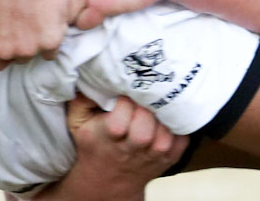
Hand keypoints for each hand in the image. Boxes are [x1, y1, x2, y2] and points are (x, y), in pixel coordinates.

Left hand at [0, 0, 71, 70]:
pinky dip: (50, 39)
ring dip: (32, 43)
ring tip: (32, 18)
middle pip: (10, 60)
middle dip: (13, 48)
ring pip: (31, 55)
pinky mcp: (51, 42)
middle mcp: (5, 51)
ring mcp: (29, 48)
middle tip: (17, 24)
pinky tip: (46, 20)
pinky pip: (51, 50)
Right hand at [45, 96, 185, 198]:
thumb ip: (81, 99)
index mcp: (107, 136)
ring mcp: (152, 156)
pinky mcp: (169, 159)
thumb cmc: (94, 144)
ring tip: (157, 106)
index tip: (123, 94)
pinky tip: (169, 118)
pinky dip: (179, 128)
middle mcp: (131, 149)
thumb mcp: (78, 122)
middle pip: (145, 127)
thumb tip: (93, 79)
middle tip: (143, 99)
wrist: (109, 180)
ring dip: (162, 119)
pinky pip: (181, 140)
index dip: (125, 101)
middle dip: (145, 110)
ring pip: (165, 135)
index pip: (120, 116)